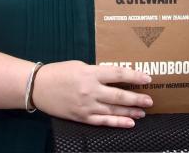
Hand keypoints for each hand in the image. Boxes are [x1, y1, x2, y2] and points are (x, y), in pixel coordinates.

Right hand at [31, 60, 152, 127]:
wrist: (38, 87)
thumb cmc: (58, 72)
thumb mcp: (79, 65)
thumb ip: (97, 71)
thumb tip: (114, 77)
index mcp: (90, 73)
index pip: (118, 74)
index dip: (134, 76)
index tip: (147, 78)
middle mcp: (91, 90)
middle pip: (119, 95)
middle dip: (137, 98)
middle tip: (150, 99)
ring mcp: (87, 106)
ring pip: (114, 110)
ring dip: (131, 111)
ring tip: (143, 111)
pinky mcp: (82, 117)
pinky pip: (103, 121)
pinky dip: (118, 123)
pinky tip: (129, 123)